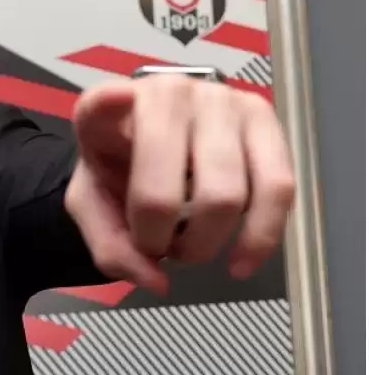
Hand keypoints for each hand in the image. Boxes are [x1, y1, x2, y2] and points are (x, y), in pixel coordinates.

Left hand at [65, 74, 295, 295]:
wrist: (154, 151)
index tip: (115, 99)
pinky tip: (242, 260)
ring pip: (226, 194)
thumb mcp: (96, 211)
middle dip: (163, 240)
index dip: (107, 104)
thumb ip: (111, 248)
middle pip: (166, 188)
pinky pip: (277, 187)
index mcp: (104, 115)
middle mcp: (165, 95)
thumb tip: (157, 279)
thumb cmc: (120, 172)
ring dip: (207, 242)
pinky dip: (262, 236)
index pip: (99, 105)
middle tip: (162, 248)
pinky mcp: (263, 117)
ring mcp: (219, 101)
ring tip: (193, 246)